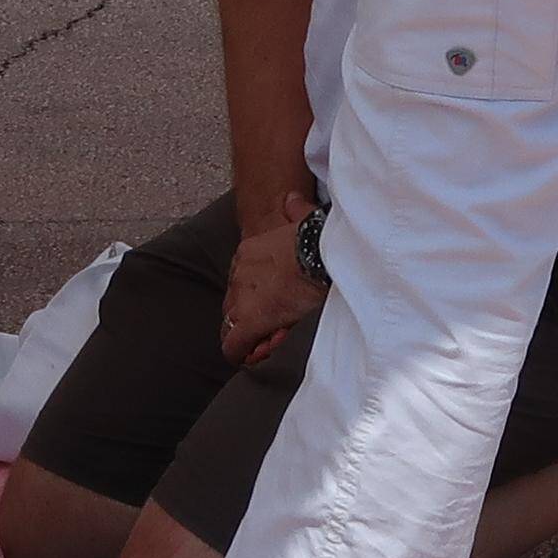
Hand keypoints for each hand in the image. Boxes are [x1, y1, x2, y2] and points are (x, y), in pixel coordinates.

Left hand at [221, 217, 323, 366]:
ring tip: (266, 344)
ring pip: (234, 325)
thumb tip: (291, 200)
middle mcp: (240, 273)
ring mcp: (243, 297)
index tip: (274, 305)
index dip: (257, 296)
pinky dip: (242, 353)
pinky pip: (235, 345)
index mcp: (250, 251)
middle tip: (271, 328)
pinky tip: (251, 358)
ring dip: (249, 336)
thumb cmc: (320, 239)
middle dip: (250, 317)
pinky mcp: (251, 320)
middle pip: (235, 303)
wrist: (322, 254)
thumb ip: (295, 210)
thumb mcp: (306, 219)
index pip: (244, 280)